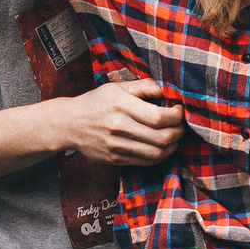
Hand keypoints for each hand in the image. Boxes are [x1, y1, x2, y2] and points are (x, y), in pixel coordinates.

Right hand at [54, 78, 183, 166]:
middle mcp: (119, 127)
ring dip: (172, 146)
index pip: (159, 116)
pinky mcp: (116, 159)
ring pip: (157, 153)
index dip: (176, 115)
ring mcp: (117, 146)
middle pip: (162, 137)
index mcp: (121, 105)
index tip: (178, 110)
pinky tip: (162, 147)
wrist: (69, 124)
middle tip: (180, 125)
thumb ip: (143, 87)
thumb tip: (166, 90)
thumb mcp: (116, 87)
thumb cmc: (95, 103)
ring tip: (174, 137)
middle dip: (178, 131)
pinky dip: (160, 155)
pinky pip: (146, 162)